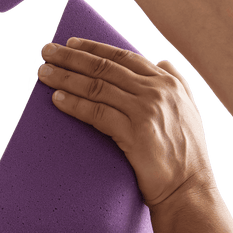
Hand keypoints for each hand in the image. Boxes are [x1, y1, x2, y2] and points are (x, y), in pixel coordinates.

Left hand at [37, 37, 214, 209]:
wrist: (188, 189)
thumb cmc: (185, 154)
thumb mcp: (188, 110)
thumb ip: (177, 82)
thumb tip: (162, 61)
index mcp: (168, 83)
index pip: (123, 57)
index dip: (94, 48)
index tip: (70, 43)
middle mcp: (157, 91)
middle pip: (105, 68)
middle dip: (71, 57)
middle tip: (47, 51)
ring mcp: (147, 110)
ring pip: (97, 87)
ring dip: (66, 77)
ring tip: (44, 73)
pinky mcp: (136, 132)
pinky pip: (97, 112)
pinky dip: (74, 104)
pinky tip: (57, 98)